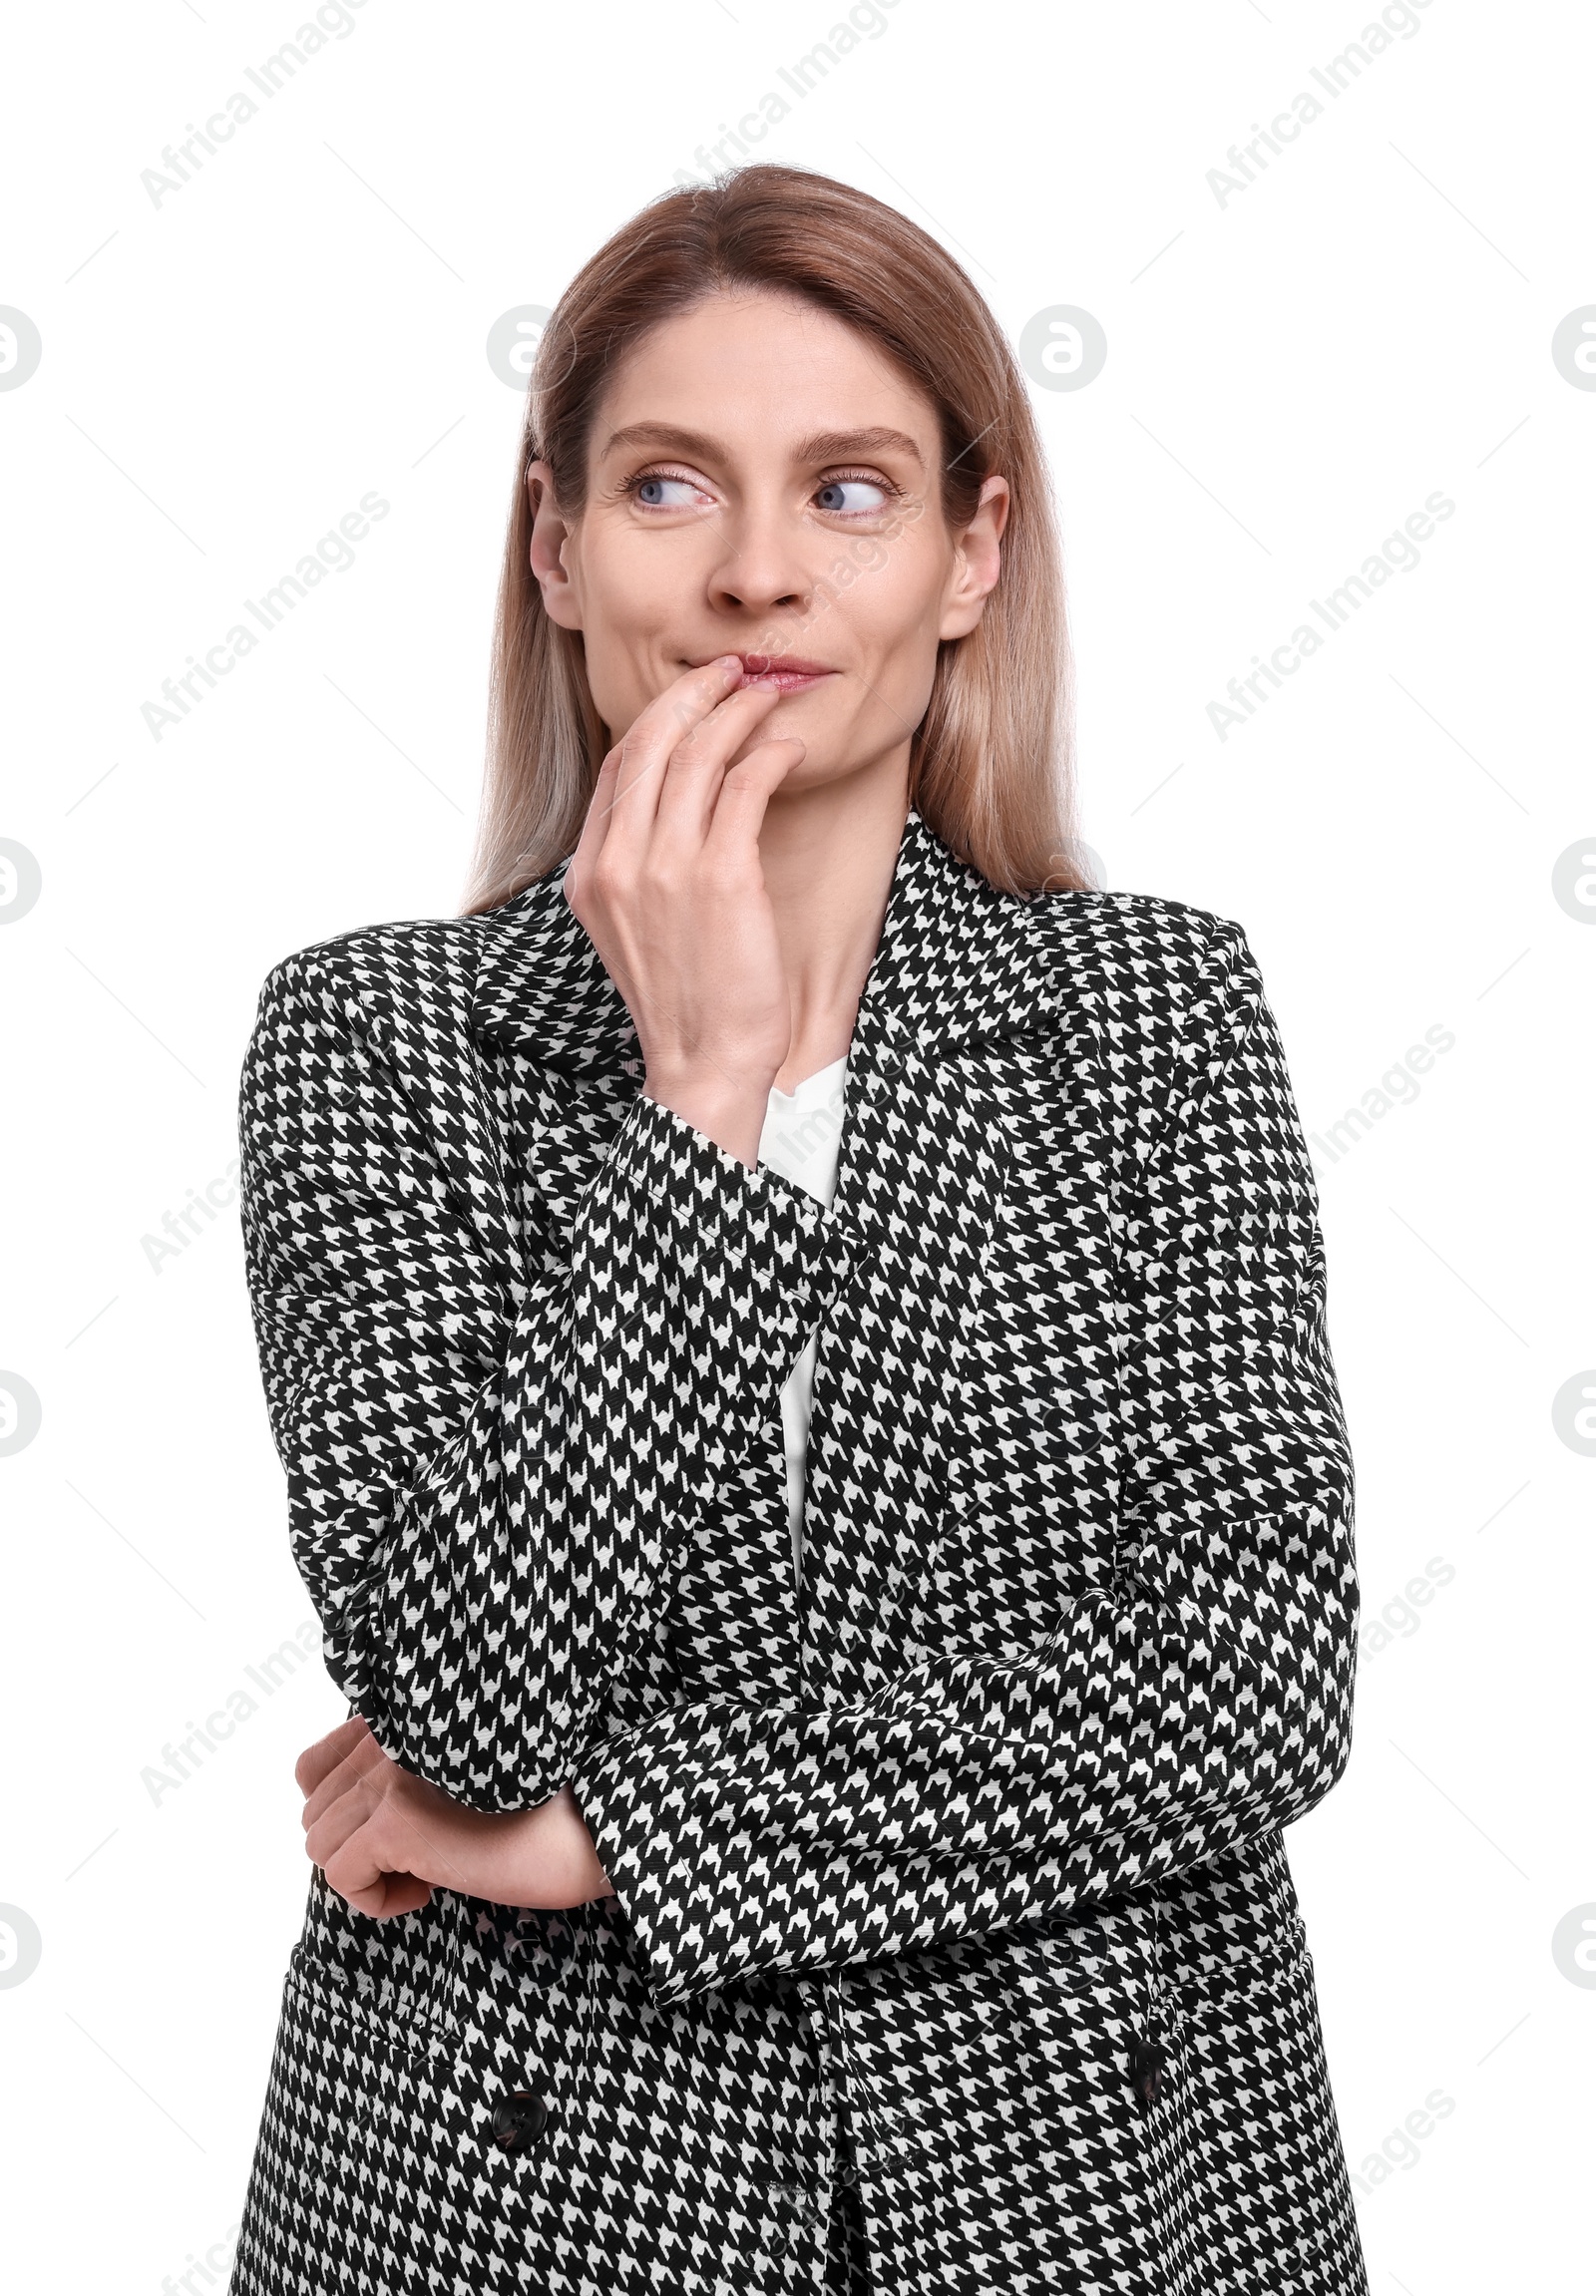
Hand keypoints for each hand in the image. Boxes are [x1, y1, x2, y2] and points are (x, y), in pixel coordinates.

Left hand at [295, 1716, 615, 1918]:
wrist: (590, 1829)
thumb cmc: (540, 1809)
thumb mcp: (459, 1775)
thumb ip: (403, 1772)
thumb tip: (347, 1821)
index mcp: (404, 1717)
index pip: (315, 1766)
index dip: (342, 1815)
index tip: (393, 1837)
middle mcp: (391, 1734)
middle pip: (314, 1812)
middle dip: (357, 1850)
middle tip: (419, 1859)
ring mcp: (391, 1775)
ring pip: (322, 1845)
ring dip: (368, 1874)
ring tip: (428, 1874)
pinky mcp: (398, 1822)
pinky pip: (341, 1876)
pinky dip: (376, 1899)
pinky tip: (428, 1891)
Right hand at [563, 655, 803, 1163]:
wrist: (704, 1062)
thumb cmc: (685, 1001)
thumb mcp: (633, 928)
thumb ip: (638, 869)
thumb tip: (672, 811)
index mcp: (591, 871)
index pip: (617, 767)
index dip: (657, 719)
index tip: (694, 698)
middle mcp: (619, 861)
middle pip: (651, 743)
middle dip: (696, 694)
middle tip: (734, 674)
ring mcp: (666, 867)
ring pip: (699, 754)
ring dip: (738, 712)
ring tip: (768, 695)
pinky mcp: (721, 876)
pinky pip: (745, 786)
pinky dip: (769, 754)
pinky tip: (790, 748)